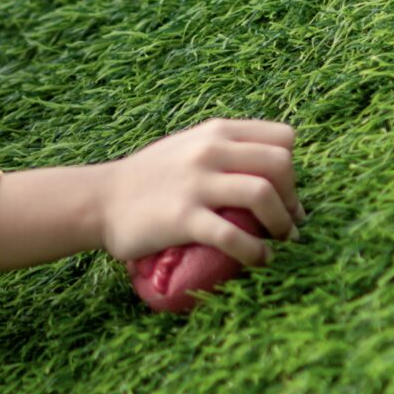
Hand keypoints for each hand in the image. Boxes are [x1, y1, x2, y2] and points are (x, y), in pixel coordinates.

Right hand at [97, 117, 300, 268]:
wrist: (101, 200)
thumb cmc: (150, 177)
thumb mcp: (189, 146)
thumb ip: (226, 150)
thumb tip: (270, 174)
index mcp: (216, 132)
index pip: (282, 137)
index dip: (292, 168)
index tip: (286, 194)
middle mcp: (209, 150)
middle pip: (280, 164)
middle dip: (292, 197)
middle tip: (287, 223)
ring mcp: (196, 183)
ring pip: (263, 193)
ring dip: (282, 224)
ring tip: (279, 242)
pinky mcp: (183, 217)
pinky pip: (233, 235)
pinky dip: (256, 251)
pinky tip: (259, 260)